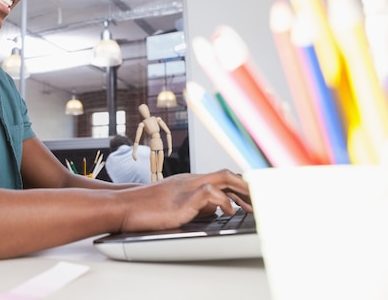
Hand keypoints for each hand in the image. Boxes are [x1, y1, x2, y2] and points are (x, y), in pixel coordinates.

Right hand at [114, 169, 251, 232]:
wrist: (124, 206)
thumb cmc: (146, 208)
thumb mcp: (177, 206)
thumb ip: (198, 205)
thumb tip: (217, 210)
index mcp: (190, 181)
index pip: (223, 178)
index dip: (242, 186)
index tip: (254, 198)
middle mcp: (191, 180)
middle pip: (228, 175)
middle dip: (248, 188)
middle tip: (262, 201)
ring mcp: (187, 187)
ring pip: (223, 178)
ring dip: (242, 192)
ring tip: (253, 207)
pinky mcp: (182, 199)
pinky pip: (210, 193)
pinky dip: (224, 202)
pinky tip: (228, 212)